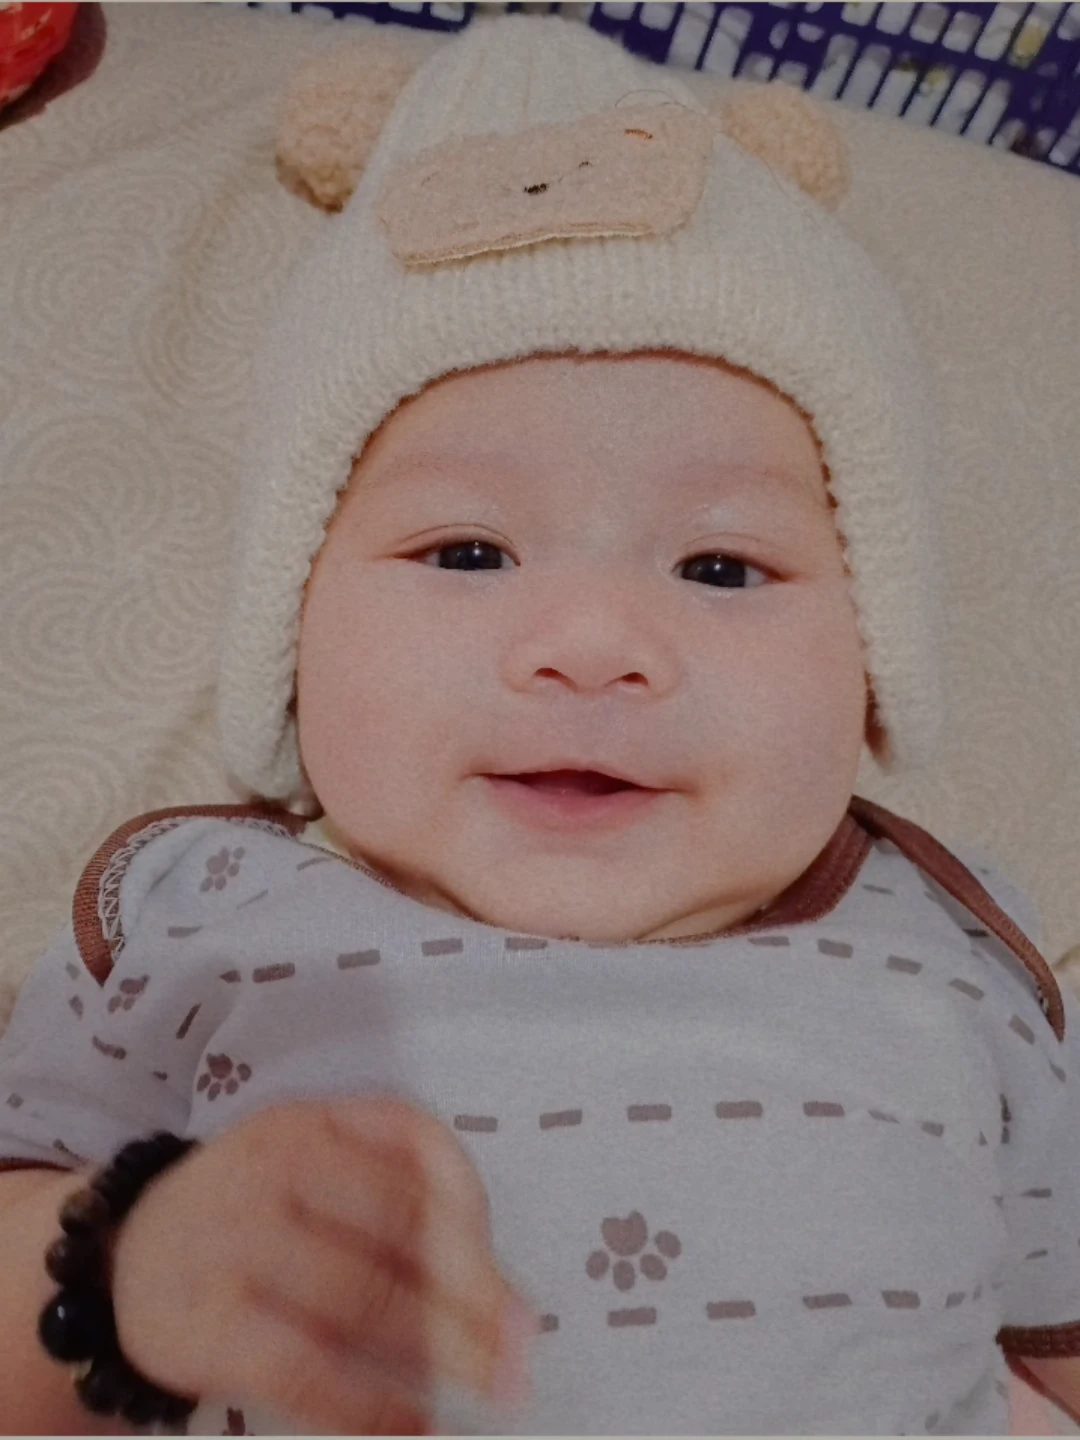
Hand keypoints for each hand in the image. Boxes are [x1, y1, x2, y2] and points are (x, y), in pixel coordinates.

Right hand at [109, 1096, 537, 1433]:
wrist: (121, 1257)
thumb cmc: (251, 1208)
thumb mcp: (314, 1159)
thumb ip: (397, 1187)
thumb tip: (499, 1281)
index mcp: (312, 1123)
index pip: (418, 1150)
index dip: (476, 1211)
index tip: (511, 1270)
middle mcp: (273, 1168)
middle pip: (401, 1227)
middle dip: (474, 1291)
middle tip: (524, 1348)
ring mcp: (234, 1242)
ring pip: (363, 1298)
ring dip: (440, 1349)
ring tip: (491, 1387)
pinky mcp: (205, 1324)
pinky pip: (305, 1371)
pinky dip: (369, 1408)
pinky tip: (415, 1425)